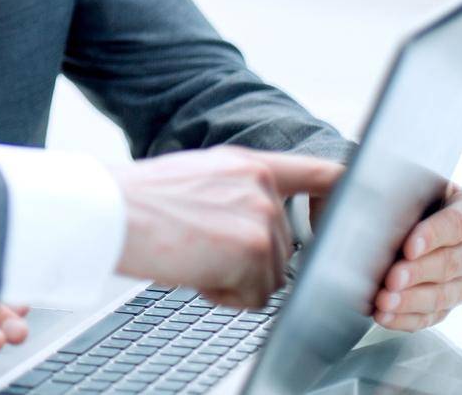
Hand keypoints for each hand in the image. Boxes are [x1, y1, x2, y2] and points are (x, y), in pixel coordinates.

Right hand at [110, 146, 343, 309]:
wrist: (114, 213)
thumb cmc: (140, 202)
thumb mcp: (198, 177)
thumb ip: (240, 192)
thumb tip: (263, 227)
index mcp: (249, 165)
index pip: (318, 173)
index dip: (339, 192)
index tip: (348, 206)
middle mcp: (262, 187)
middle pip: (285, 248)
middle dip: (247, 262)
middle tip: (202, 250)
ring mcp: (263, 218)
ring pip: (272, 276)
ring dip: (235, 280)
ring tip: (195, 258)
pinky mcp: (256, 251)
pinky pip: (256, 297)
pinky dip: (226, 296)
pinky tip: (197, 273)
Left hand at [371, 99, 461, 330]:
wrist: (368, 212)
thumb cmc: (394, 184)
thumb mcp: (411, 157)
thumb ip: (454, 133)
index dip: (439, 234)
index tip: (409, 242)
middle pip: (458, 263)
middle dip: (423, 271)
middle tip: (390, 276)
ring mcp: (459, 277)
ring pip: (446, 294)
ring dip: (414, 299)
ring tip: (382, 298)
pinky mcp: (439, 302)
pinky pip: (431, 316)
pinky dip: (407, 318)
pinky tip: (384, 314)